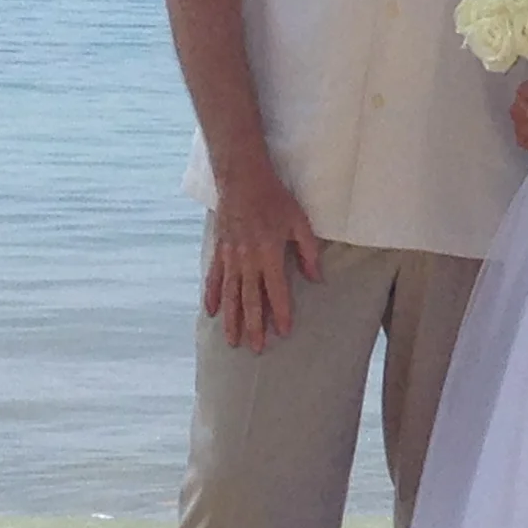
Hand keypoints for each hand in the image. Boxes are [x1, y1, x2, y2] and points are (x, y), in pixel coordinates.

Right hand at [202, 164, 321, 351]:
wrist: (242, 178)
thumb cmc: (274, 198)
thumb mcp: (300, 222)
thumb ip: (308, 252)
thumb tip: (316, 278)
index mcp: (269, 253)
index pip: (276, 290)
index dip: (280, 312)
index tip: (283, 332)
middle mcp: (247, 259)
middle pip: (250, 299)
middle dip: (253, 326)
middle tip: (255, 349)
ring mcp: (230, 256)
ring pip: (230, 294)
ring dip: (231, 319)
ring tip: (232, 340)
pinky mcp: (219, 250)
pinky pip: (213, 278)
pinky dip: (212, 296)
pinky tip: (211, 313)